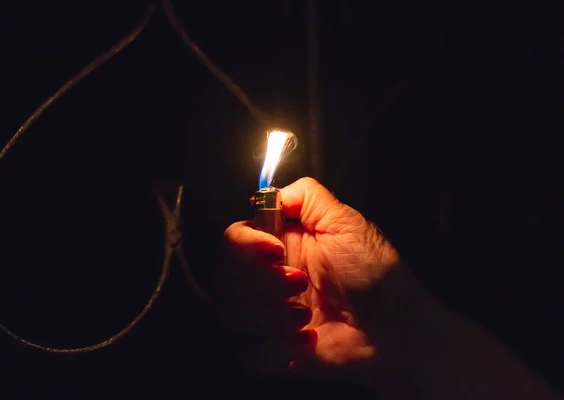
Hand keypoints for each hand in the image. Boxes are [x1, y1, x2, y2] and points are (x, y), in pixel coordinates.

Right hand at [216, 177, 400, 378]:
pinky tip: (306, 343)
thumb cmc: (375, 274)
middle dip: (262, 284)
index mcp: (278, 247)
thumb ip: (307, 197)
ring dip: (272, 318)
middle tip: (301, 284)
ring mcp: (265, 318)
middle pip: (222, 278)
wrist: (395, 330)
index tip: (277, 252)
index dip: (245, 246)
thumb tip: (269, 191)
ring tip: (308, 318)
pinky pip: (246, 355)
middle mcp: (265, 280)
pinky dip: (275, 351)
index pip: (231, 239)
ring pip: (229, 316)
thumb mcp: (346, 223)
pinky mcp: (272, 353)